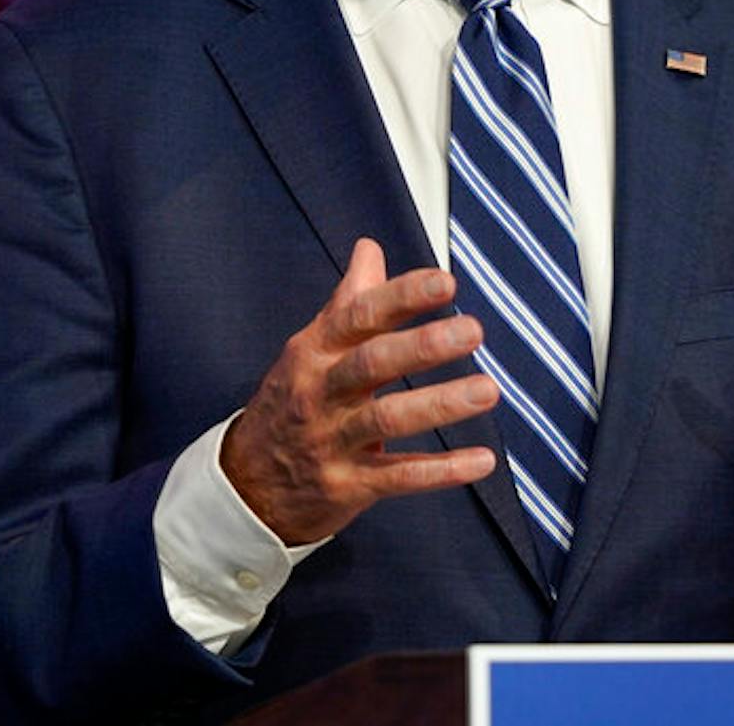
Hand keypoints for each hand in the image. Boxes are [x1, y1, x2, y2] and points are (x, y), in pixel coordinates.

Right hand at [221, 237, 499, 543]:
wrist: (246, 485)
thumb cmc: (290, 404)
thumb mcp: (310, 349)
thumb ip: (348, 301)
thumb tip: (370, 248)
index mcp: (314, 352)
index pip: (359, 316)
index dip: (403, 297)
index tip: (445, 283)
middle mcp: (320, 392)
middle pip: (372, 362)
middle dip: (423, 345)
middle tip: (472, 330)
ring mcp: (332, 440)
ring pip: (387, 419)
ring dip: (440, 403)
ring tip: (487, 389)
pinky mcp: (347, 485)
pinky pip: (398, 477)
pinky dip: (441, 471)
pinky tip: (481, 460)